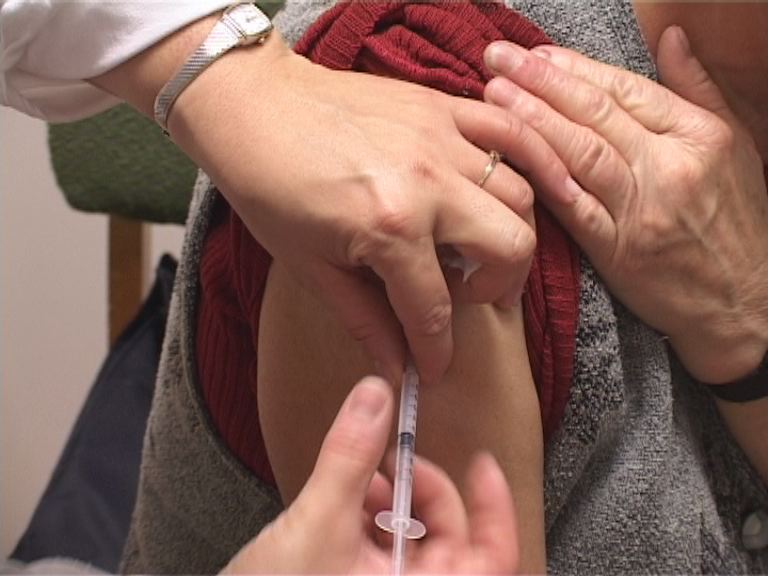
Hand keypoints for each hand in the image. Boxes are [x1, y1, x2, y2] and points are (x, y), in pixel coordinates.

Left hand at [169, 34, 572, 384]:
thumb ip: (364, 320)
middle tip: (465, 296)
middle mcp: (429, 183)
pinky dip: (527, 160)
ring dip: (509, 234)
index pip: (434, 308)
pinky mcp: (442, 107)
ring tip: (480, 249)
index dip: (437, 350)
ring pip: (519, 195)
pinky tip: (516, 188)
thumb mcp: (311, 266)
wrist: (252, 108)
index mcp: (389, 228)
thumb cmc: (268, 188)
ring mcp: (441, 139)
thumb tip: (396, 372)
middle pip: (509, 248)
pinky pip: (509, 131)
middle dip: (496, 289)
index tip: (434, 367)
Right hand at [222, 376, 518, 574]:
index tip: (481, 462)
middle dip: (423, 491)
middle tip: (391, 462)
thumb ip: (350, 457)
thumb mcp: (317, 523)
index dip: (494, 507)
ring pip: (415, 543)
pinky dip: (372, 521)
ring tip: (358, 484)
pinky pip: (386, 552)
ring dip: (393, 504)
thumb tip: (375, 399)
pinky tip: (344, 504)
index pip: (491, 557)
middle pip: (451, 540)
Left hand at [482, 27, 767, 383]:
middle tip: (498, 60)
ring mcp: (642, 210)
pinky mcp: (617, 250)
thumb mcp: (735, 143)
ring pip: (581, 155)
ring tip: (494, 97)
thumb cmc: (733, 219)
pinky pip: (573, 208)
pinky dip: (542, 178)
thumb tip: (672, 35)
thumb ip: (697, 88)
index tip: (535, 53)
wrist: (742, 301)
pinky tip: (511, 156)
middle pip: (595, 115)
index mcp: (698, 134)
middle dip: (541, 83)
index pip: (626, 89)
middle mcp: (670, 166)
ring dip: (532, 122)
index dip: (575, 69)